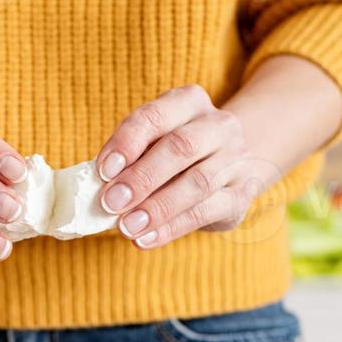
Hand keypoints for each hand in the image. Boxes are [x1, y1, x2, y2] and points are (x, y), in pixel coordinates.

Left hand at [94, 85, 260, 248]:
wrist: (231, 165)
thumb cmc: (177, 154)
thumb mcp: (155, 142)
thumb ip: (130, 158)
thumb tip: (101, 188)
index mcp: (189, 102)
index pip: (155, 115)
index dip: (127, 142)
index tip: (103, 170)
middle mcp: (218, 125)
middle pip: (180, 147)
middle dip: (142, 177)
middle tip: (111, 202)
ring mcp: (236, 159)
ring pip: (198, 182)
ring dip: (157, 207)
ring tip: (127, 226)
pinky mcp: (241, 195)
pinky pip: (206, 212)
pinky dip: (172, 228)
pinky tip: (146, 239)